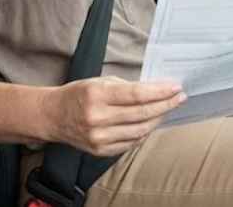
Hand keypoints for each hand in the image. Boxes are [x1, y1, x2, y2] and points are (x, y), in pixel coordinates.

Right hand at [41, 77, 185, 155]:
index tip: (176, 87)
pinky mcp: (100, 150)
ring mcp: (99, 137)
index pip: (137, 94)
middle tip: (179, 97)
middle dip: (165, 105)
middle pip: (142, 113)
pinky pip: (131, 143)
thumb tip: (155, 90)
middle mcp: (98, 118)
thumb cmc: (78, 95)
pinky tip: (150, 123)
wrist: (53, 116)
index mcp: (97, 95)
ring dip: (157, 119)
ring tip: (166, 109)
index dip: (160, 92)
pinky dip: (144, 133)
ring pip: (140, 130)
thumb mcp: (98, 82)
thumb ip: (125, 87)